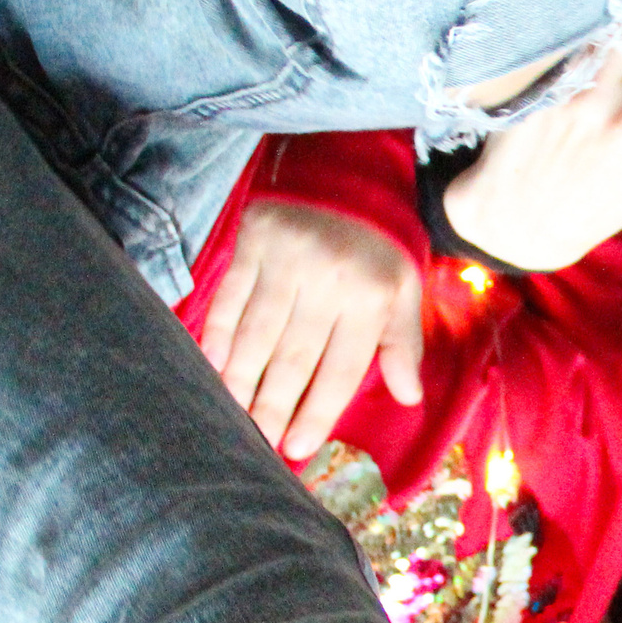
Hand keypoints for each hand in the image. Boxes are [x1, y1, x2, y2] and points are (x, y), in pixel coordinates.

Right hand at [199, 199, 424, 461]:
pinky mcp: (253, 241)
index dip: (316, 412)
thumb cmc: (379, 246)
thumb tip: (409, 397)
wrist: (348, 174)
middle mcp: (328, 281)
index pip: (339, 369)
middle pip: (294, 358)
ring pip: (257, 333)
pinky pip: (231, 297)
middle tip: (255, 444)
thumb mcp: (405, 290)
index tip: (296, 448)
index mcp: (370, 298)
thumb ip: (404, 344)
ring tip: (228, 415)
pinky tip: (212, 366)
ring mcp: (286, 259)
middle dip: (272, 407)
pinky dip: (219, 333)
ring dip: (240, 380)